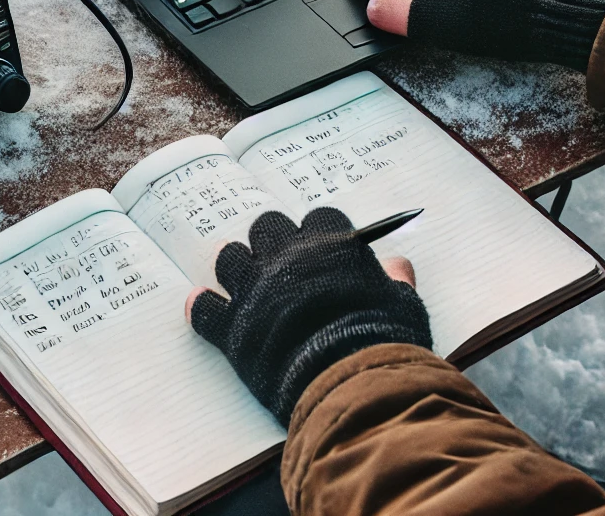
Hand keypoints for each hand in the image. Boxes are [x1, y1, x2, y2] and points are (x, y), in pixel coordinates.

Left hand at [185, 208, 430, 425]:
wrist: (351, 385)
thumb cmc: (382, 341)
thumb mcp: (403, 306)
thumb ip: (397, 280)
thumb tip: (398, 265)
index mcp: (330, 245)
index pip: (321, 218)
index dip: (324, 235)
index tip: (328, 251)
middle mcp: (287, 257)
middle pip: (268, 226)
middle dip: (276, 241)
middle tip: (287, 266)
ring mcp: (256, 289)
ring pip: (231, 257)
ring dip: (238, 267)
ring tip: (248, 284)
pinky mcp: (234, 326)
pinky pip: (206, 308)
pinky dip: (203, 307)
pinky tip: (201, 304)